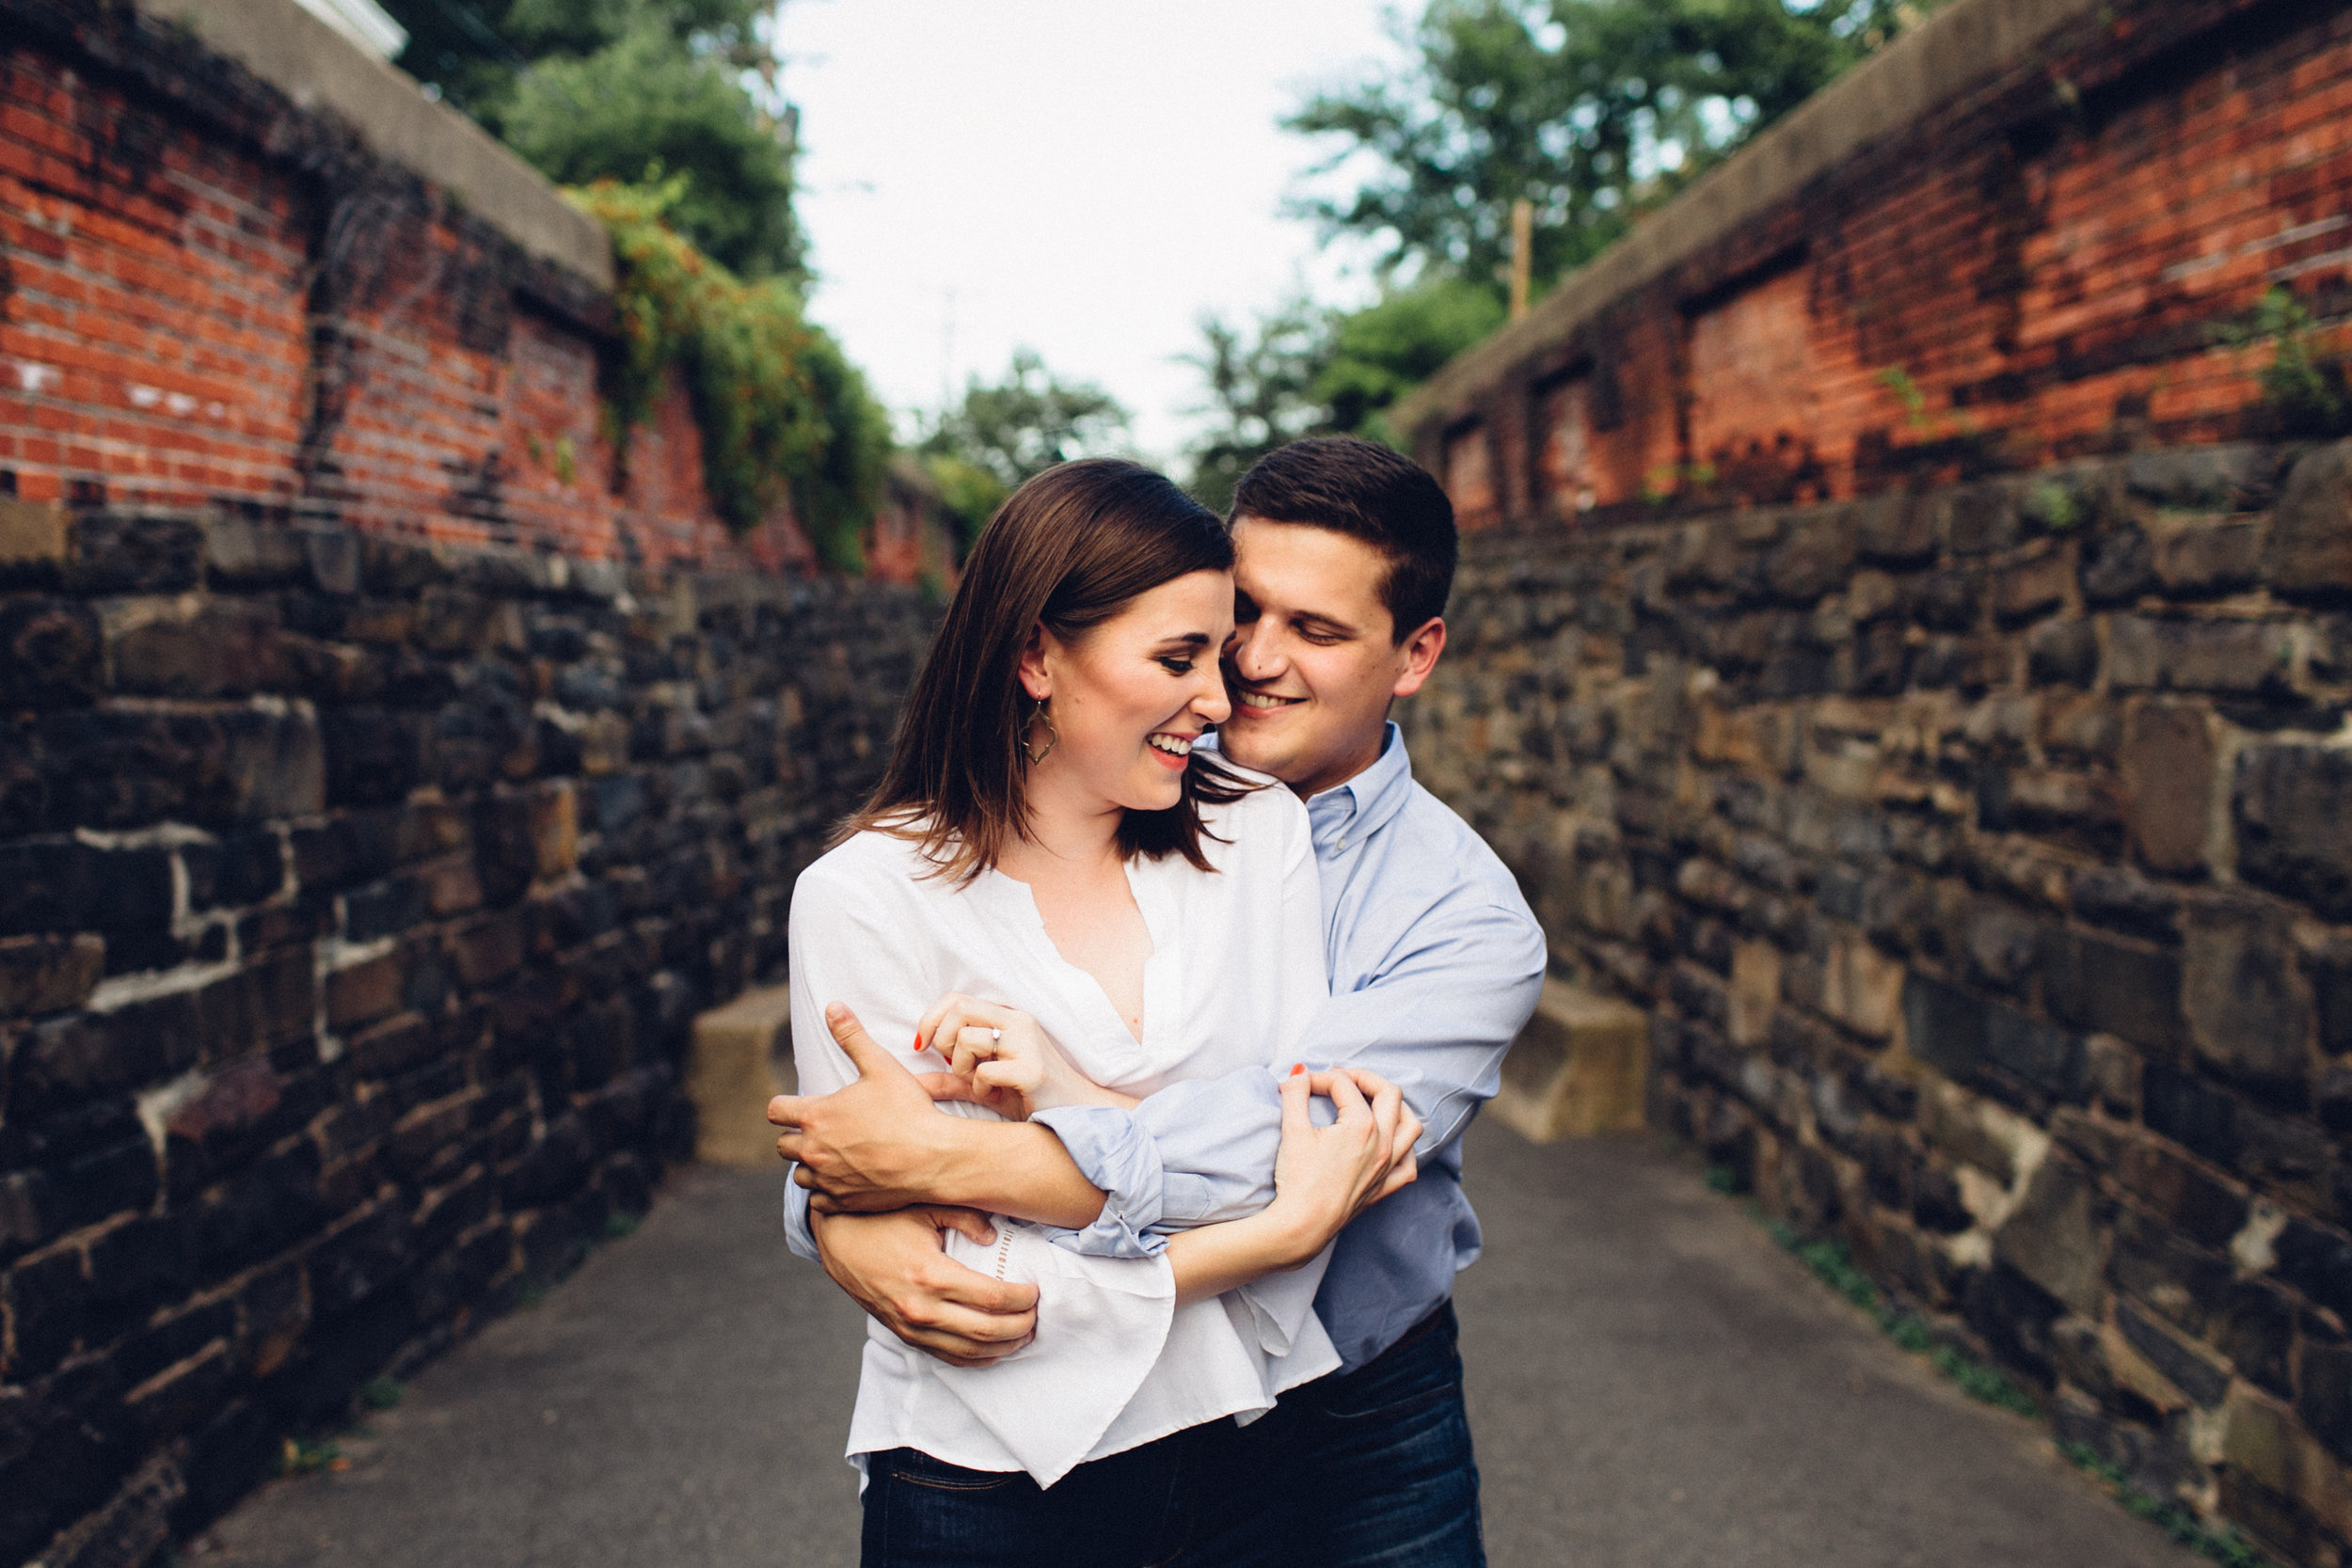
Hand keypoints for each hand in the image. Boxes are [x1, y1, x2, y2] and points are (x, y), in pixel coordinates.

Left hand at [770, 1002, 968, 1212]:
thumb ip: (852, 1036)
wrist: (933, 1157)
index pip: (775, 1111)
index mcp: (815, 1115)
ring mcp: (826, 1180)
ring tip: (833, 1155)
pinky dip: (825, 1191)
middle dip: (798, 1136)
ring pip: (799, 1175)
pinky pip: (817, 1201)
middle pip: (783, 1146)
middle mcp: (813, 1150)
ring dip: (810, 1165)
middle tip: (823, 1129)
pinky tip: (843, 1179)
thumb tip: (832, 1007)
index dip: (786, 1108)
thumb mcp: (881, 1066)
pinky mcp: (842, 1203)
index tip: (801, 1107)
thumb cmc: (909, 1110)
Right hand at [811, 1206, 1038, 1366]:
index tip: (1036, 1290)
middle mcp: (922, 1308)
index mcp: (932, 1274)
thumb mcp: (925, 1207)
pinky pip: (946, 1357)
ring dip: (1003, 1347)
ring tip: (1024, 1334)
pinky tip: (994, 1350)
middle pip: (986, 1330)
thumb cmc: (882, 1219)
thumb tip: (995, 1236)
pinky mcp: (904, 1335)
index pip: (992, 1297)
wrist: (838, 1240)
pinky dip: (975, 1358)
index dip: (1022, 1298)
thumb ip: (966, 1218)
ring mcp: (911, 1327)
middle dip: (1020, 1326)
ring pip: (969, 1351)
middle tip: (1038, 1315)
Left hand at [913, 992, 1136, 1116]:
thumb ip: (950, 1078)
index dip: (931, 1018)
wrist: (1075, 1114)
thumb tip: (912, 1082)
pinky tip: (994, 1095)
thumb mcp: (983, 1082)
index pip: (957, 998)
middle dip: (943, 1041)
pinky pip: (984, 1071)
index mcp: (1007, 1017)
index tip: (921, 1045)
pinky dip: (979, 1088)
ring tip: (977, 1084)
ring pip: (968, 1038)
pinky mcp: (1032, 1070)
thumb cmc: (1027, 1096)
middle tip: (954, 1067)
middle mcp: (1018, 1023)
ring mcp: (1027, 1044)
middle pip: (958, 1010)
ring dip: (960, 1067)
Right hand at [1262, 1066, 1422, 1260]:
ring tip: (1374, 1102)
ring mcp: (1388, 1167)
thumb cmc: (1298, 1180)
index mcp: (1362, 1126)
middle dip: (1365, 1078)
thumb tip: (1299, 1073)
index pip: (1343, 1085)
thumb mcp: (1293, 1130)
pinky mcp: (1384, 1188)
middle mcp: (1383, 1143)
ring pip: (1410, 1126)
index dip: (1319, 1078)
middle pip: (1389, 1094)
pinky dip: (1404, 1150)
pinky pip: (1409, 1165)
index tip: (1301, 1085)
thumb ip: (1295, 1094)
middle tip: (1342, 1079)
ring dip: (1396, 1108)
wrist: (1302, 1225)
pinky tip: (1389, 1145)